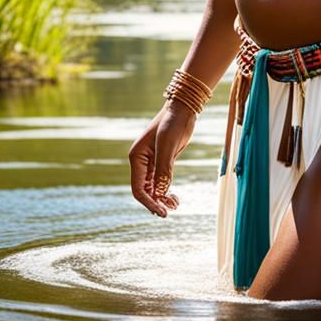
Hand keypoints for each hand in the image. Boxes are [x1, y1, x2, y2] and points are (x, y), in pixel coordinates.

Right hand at [128, 102, 196, 217]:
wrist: (183, 109)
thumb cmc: (173, 123)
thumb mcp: (168, 147)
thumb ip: (163, 169)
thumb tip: (161, 193)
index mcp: (136, 158)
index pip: (138, 188)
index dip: (148, 203)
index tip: (161, 212)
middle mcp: (141, 162)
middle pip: (145, 191)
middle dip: (156, 202)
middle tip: (170, 211)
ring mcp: (152, 162)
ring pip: (153, 188)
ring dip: (162, 198)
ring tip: (175, 205)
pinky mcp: (162, 161)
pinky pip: (161, 182)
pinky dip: (166, 191)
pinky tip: (175, 198)